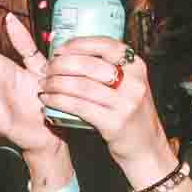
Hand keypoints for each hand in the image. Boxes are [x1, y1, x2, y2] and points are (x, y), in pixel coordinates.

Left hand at [40, 36, 173, 182]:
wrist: (146, 147)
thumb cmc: (130, 113)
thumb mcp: (130, 85)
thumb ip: (110, 69)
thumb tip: (73, 52)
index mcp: (137, 67)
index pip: (106, 45)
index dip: (79, 44)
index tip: (60, 49)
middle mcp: (134, 82)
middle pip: (89, 64)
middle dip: (61, 65)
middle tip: (47, 69)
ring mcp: (125, 103)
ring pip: (81, 86)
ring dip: (56, 83)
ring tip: (44, 85)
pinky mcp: (114, 123)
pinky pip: (79, 107)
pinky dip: (59, 101)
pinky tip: (49, 100)